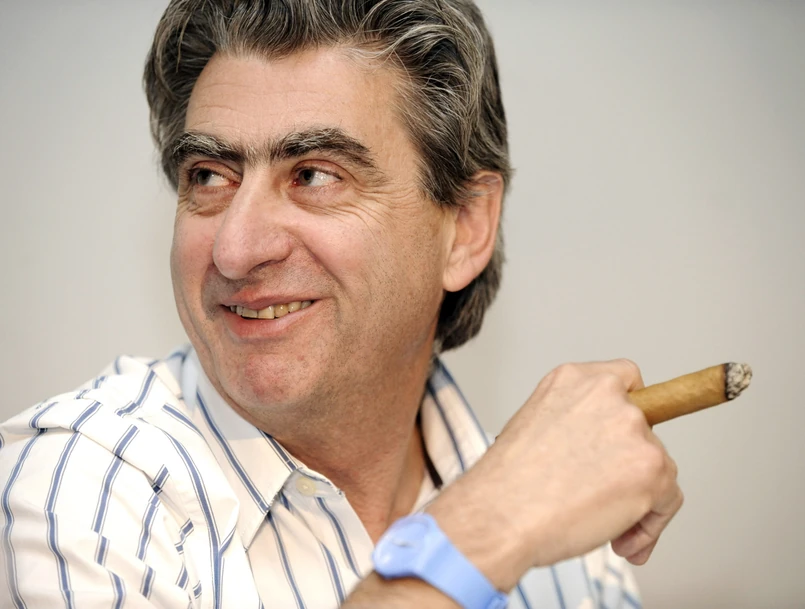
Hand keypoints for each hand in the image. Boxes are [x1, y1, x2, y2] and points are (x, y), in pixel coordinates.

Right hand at [427, 359, 683, 590]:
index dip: (628, 411)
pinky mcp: (651, 466)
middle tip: (601, 493)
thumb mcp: (536, 425)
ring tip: (603, 523)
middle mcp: (607, 394)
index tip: (623, 436)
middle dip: (628, 464)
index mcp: (573, 379)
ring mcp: (632, 428)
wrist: (500, 513)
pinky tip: (621, 538)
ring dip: (639, 499)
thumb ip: (577, 424)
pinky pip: (669, 498)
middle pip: (645, 428)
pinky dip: (650, 524)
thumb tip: (606, 454)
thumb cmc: (508, 482)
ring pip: (659, 466)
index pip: (626, 379)